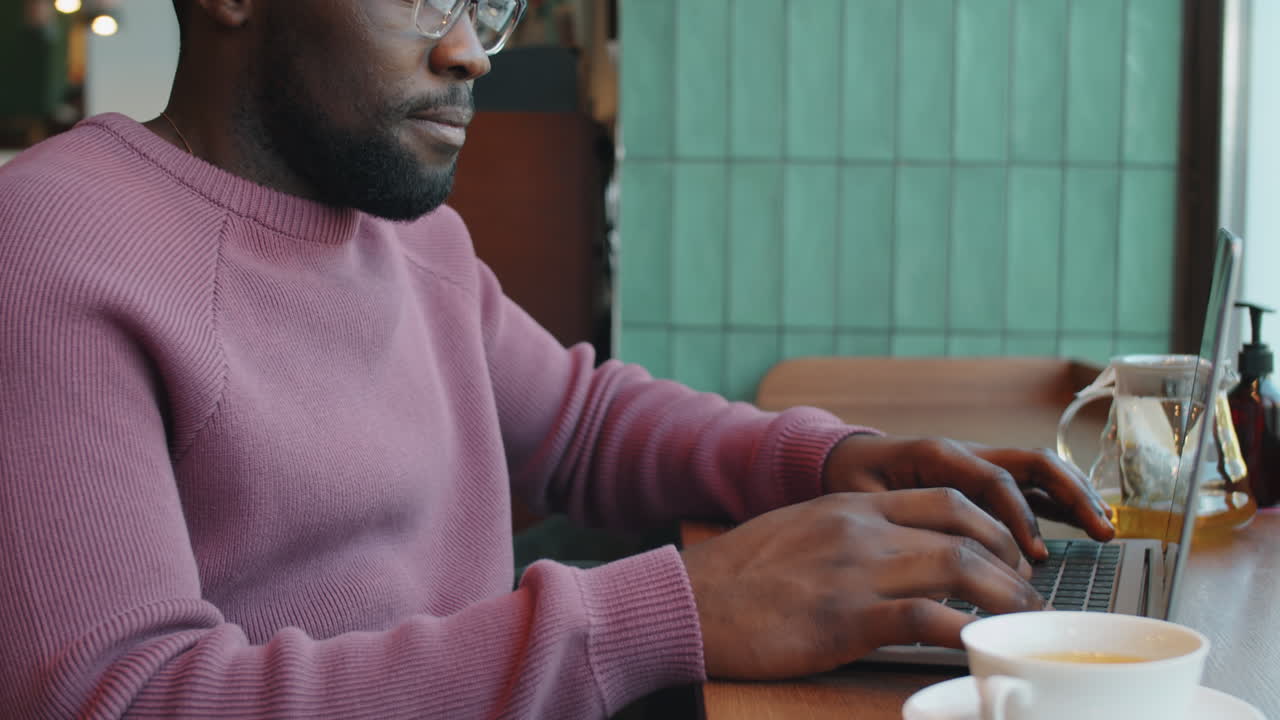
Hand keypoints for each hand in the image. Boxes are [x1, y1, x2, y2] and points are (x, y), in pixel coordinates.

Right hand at [681, 490, 1044, 678]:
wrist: (687, 600)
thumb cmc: (736, 577)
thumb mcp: (799, 535)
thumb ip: (848, 538)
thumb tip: (894, 563)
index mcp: (850, 506)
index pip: (944, 499)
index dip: (991, 525)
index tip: (1009, 553)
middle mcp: (860, 528)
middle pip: (964, 529)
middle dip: (1010, 561)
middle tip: (1029, 593)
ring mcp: (855, 570)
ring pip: (959, 566)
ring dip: (1004, 596)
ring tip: (1023, 621)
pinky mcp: (846, 618)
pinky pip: (926, 620)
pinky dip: (963, 633)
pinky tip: (979, 647)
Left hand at [822, 435, 1114, 561]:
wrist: (842, 457)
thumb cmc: (851, 479)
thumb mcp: (862, 499)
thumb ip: (895, 520)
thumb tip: (932, 559)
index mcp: (939, 455)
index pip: (995, 481)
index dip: (1018, 518)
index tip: (1033, 557)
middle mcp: (966, 453)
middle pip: (1032, 464)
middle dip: (1070, 496)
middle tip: (1100, 531)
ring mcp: (979, 463)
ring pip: (1039, 471)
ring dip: (1075, 496)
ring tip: (1104, 529)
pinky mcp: (983, 478)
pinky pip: (1030, 483)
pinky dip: (1059, 501)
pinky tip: (1082, 526)